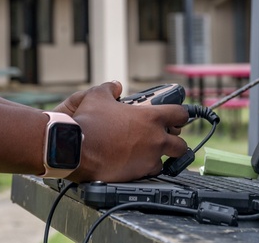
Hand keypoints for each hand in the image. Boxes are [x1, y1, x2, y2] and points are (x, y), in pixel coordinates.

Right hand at [55, 81, 189, 182]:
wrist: (77, 149)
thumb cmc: (89, 122)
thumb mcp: (98, 96)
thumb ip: (110, 88)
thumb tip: (115, 86)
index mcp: (151, 117)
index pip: (181, 114)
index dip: (180, 115)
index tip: (178, 118)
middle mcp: (156, 138)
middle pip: (181, 144)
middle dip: (175, 142)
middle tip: (166, 139)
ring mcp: (150, 158)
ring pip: (167, 160)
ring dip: (160, 157)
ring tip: (149, 154)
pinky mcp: (140, 173)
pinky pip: (151, 172)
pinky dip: (147, 168)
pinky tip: (136, 164)